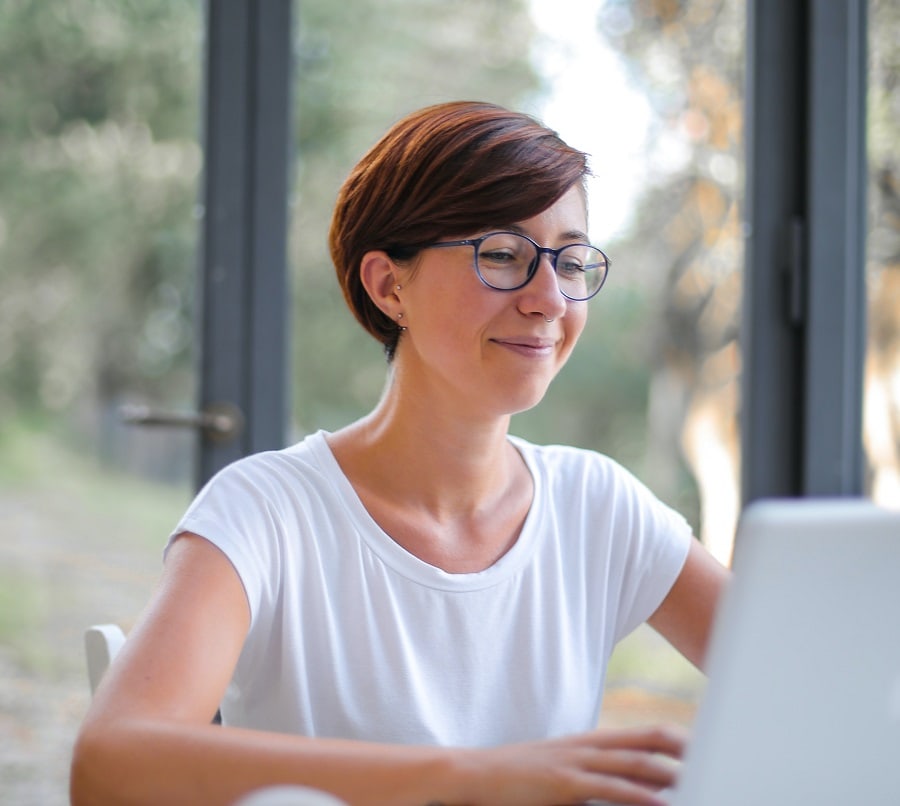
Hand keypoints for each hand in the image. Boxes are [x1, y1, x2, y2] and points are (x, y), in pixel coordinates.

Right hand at [456, 725, 686, 805]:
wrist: (473, 775)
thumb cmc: (516, 781)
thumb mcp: (558, 773)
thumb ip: (591, 777)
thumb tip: (625, 789)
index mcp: (589, 743)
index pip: (642, 734)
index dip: (676, 738)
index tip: (704, 748)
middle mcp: (588, 746)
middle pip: (648, 740)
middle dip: (685, 748)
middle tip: (720, 757)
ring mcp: (576, 762)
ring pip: (635, 763)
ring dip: (672, 774)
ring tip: (703, 781)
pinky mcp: (563, 782)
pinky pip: (610, 788)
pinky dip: (639, 796)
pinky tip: (662, 804)